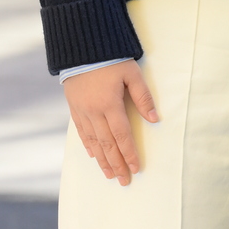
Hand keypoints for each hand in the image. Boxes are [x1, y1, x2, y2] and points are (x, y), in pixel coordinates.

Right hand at [61, 60, 158, 185]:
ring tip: (110, 174)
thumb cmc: (111, 59)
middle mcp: (94, 112)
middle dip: (117, 164)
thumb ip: (143, 97)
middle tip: (124, 180)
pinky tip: (94, 156)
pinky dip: (89, 146)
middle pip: (107, 144)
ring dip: (103, 160)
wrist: (81, 48)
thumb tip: (155, 119)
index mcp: (110, 105)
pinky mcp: (74, 108)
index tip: (136, 168)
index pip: (122, 136)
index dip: (129, 154)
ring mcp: (82, 112)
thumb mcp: (132, 74)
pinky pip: (82, 133)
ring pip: (93, 142)